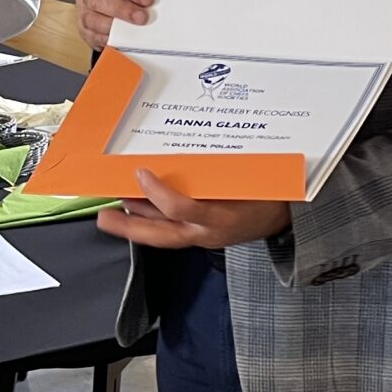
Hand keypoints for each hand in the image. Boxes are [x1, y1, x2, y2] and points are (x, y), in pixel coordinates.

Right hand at [75, 0, 153, 52]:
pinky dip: (109, 39)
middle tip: (142, 17)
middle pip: (98, 0)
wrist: (102, 7)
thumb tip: (155, 3)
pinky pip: (95, 37)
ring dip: (114, 26)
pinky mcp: (86, 33)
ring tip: (133, 30)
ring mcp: (83, 14)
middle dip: (122, 10)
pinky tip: (122, 39)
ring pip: (92, 20)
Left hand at [95, 170, 292, 250]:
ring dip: (135, 224)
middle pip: (161, 236)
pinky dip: (152, 222)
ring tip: (111, 211)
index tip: (141, 173)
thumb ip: (216, 171)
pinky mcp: (202, 237)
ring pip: (162, 236)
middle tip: (103, 216)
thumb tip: (181, 153)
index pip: (182, 209)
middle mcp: (208, 232)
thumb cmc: (268, 193)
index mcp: (221, 217)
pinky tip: (137, 210)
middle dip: (129, 228)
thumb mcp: (247, 178)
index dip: (158, 193)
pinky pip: (171, 232)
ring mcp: (203, 238)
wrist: (288, 216)